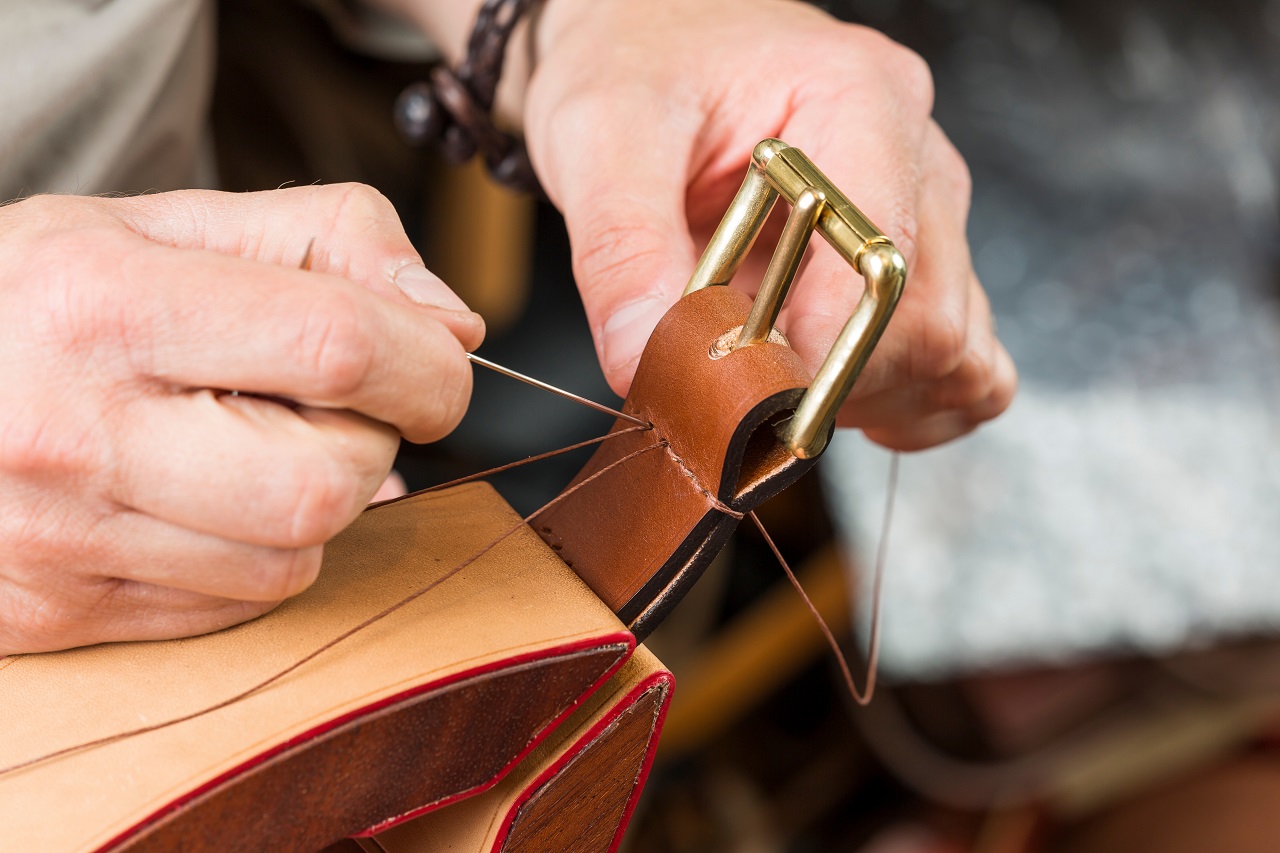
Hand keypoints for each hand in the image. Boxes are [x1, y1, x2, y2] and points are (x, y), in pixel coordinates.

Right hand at [0, 185, 480, 653]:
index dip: (427, 363)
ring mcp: (60, 540)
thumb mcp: (169, 223)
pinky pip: (239, 606)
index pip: (339, 345)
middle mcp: (73, 432)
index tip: (435, 362)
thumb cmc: (47, 298)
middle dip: (372, 442)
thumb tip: (456, 323)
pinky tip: (208, 499)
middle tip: (328, 407)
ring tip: (251, 446)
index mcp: (105, 302)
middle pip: (330, 482)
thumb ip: (329, 240)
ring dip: (317, 503)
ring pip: (294, 561)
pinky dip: (259, 553)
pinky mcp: (61, 613)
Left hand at [525, 0, 1015, 449]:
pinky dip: (905, 402)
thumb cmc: (640, 65)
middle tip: (742, 392)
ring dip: (867, 400)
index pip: (881, 264)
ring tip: (777, 376)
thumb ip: (622, 250)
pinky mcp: (920, 257)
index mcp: (859, 98)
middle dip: (833, 387)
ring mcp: (929, 210)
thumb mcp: (601, 135)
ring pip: (954, 354)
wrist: (654, 44)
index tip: (754, 401)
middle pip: (930, 325)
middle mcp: (917, 152)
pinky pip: (964, 364)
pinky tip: (832, 389)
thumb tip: (644, 358)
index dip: (820, 355)